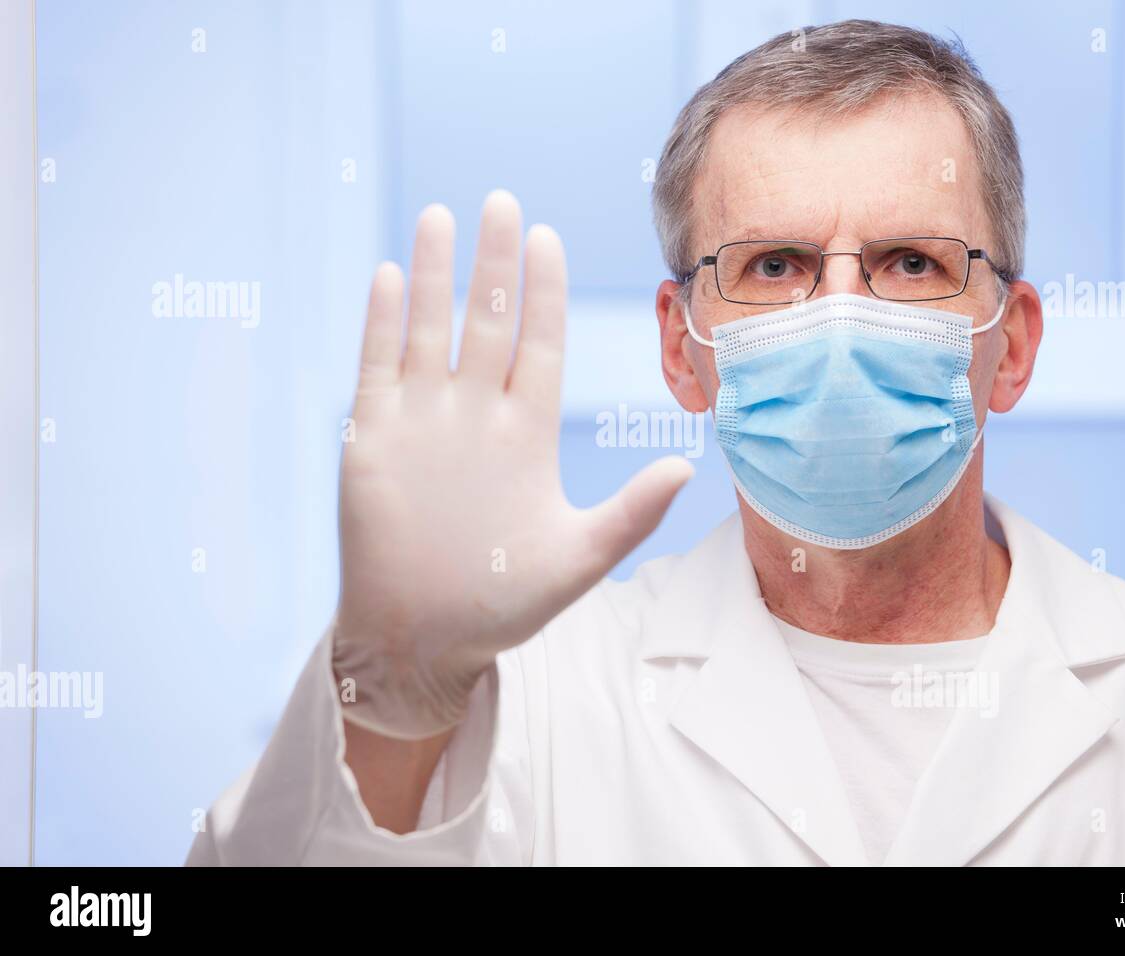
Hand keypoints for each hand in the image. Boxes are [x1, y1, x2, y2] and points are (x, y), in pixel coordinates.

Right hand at [332, 190, 692, 738]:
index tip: (548, 238)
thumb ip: (631, 513)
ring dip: (434, 275)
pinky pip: (377, 367)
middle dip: (494, 262)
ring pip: (429, 329)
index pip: (539, 343)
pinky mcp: (372, 438)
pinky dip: (382, 323)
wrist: (424, 639)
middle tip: (501, 200)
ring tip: (442, 216)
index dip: (545, 291)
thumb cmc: (504, 605)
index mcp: (526, 433)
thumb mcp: (580, 560)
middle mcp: (475, 415)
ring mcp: (422, 422)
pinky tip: (390, 273)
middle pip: (488, 321)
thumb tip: (684, 464)